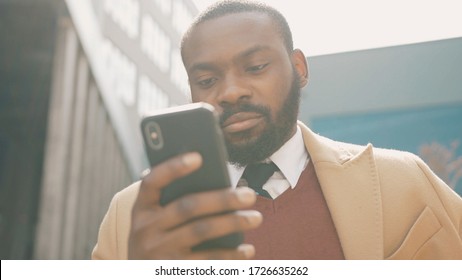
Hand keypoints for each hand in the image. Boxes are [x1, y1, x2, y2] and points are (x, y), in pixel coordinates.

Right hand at [128, 152, 261, 258]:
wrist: (140, 278)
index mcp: (141, 208)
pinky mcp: (174, 271)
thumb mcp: (154, 221)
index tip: (198, 157)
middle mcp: (145, 229)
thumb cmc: (158, 240)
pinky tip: (247, 249)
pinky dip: (231, 255)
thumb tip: (217, 183)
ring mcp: (158, 252)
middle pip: (188, 206)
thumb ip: (173, 201)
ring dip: (233, 223)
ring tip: (256, 218)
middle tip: (249, 195)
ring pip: (201, 230)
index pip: (152, 181)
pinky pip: (207, 261)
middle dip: (222, 198)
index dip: (173, 167)